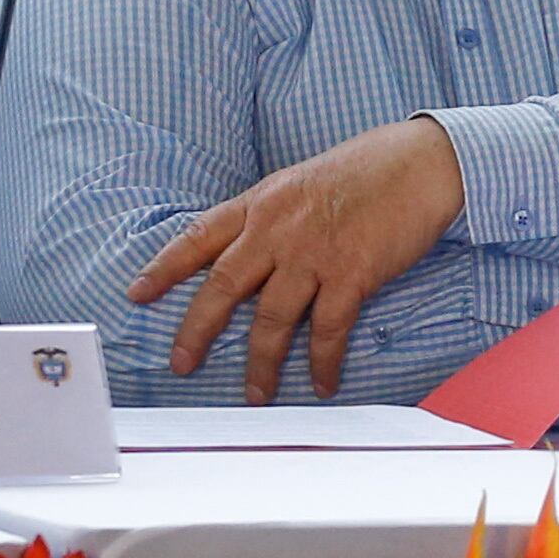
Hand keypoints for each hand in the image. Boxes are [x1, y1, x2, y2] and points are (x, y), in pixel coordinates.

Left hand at [125, 113, 468, 402]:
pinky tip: (321, 384)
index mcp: (262, 202)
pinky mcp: (351, 274)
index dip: (165, 267)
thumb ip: (273, 216)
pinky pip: (327, 330)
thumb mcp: (302, 182)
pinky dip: (322, 362)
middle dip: (197, 330)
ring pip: (271, 319)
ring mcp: (312, 252)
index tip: (136, 294)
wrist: (422, 162)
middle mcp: (277, 228)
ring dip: (261, 363)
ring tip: (256, 395)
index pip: (199, 236)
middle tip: (181, 364)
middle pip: (223, 285)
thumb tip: (253, 253)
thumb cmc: (367, 169)